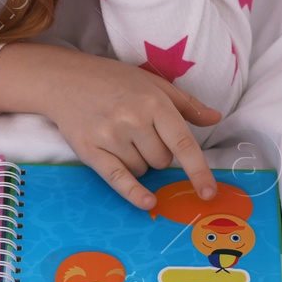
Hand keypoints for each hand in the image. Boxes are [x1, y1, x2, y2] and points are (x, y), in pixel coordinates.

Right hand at [33, 48, 220, 208]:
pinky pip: (119, 179)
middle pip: (162, 160)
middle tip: (139, 133)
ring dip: (139, 163)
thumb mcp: (153, 83)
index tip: (210, 192)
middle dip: (158, 155)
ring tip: (121, 137)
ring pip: (142, 170)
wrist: (65, 79)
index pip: (183, 143)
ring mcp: (111, 136)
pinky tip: (147, 202)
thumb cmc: (113, 79)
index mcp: (153, 102)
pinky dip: (134, 192)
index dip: (199, 170)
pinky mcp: (90, 150)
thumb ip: (187, 104)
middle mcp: (133, 119)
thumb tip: (216, 119)